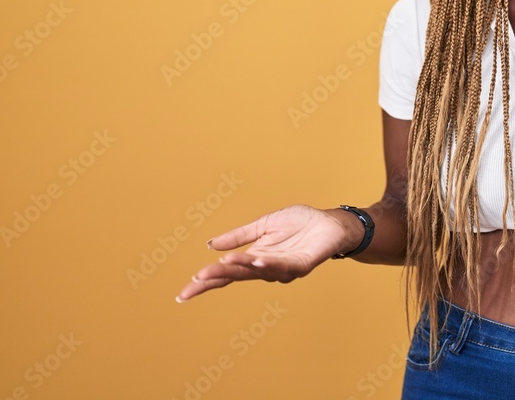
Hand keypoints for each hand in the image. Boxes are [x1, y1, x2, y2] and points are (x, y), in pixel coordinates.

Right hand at [176, 204, 354, 301]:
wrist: (330, 222)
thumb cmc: (301, 223)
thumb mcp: (263, 225)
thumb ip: (239, 236)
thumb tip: (210, 245)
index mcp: (255, 258)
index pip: (227, 273)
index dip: (206, 282)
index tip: (184, 293)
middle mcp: (267, 267)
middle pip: (237, 276)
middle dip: (216, 278)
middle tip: (195, 281)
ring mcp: (284, 268)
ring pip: (258, 270)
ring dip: (240, 268)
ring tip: (221, 265)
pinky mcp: (302, 264)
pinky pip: (283, 266)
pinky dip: (269, 264)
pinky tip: (257, 259)